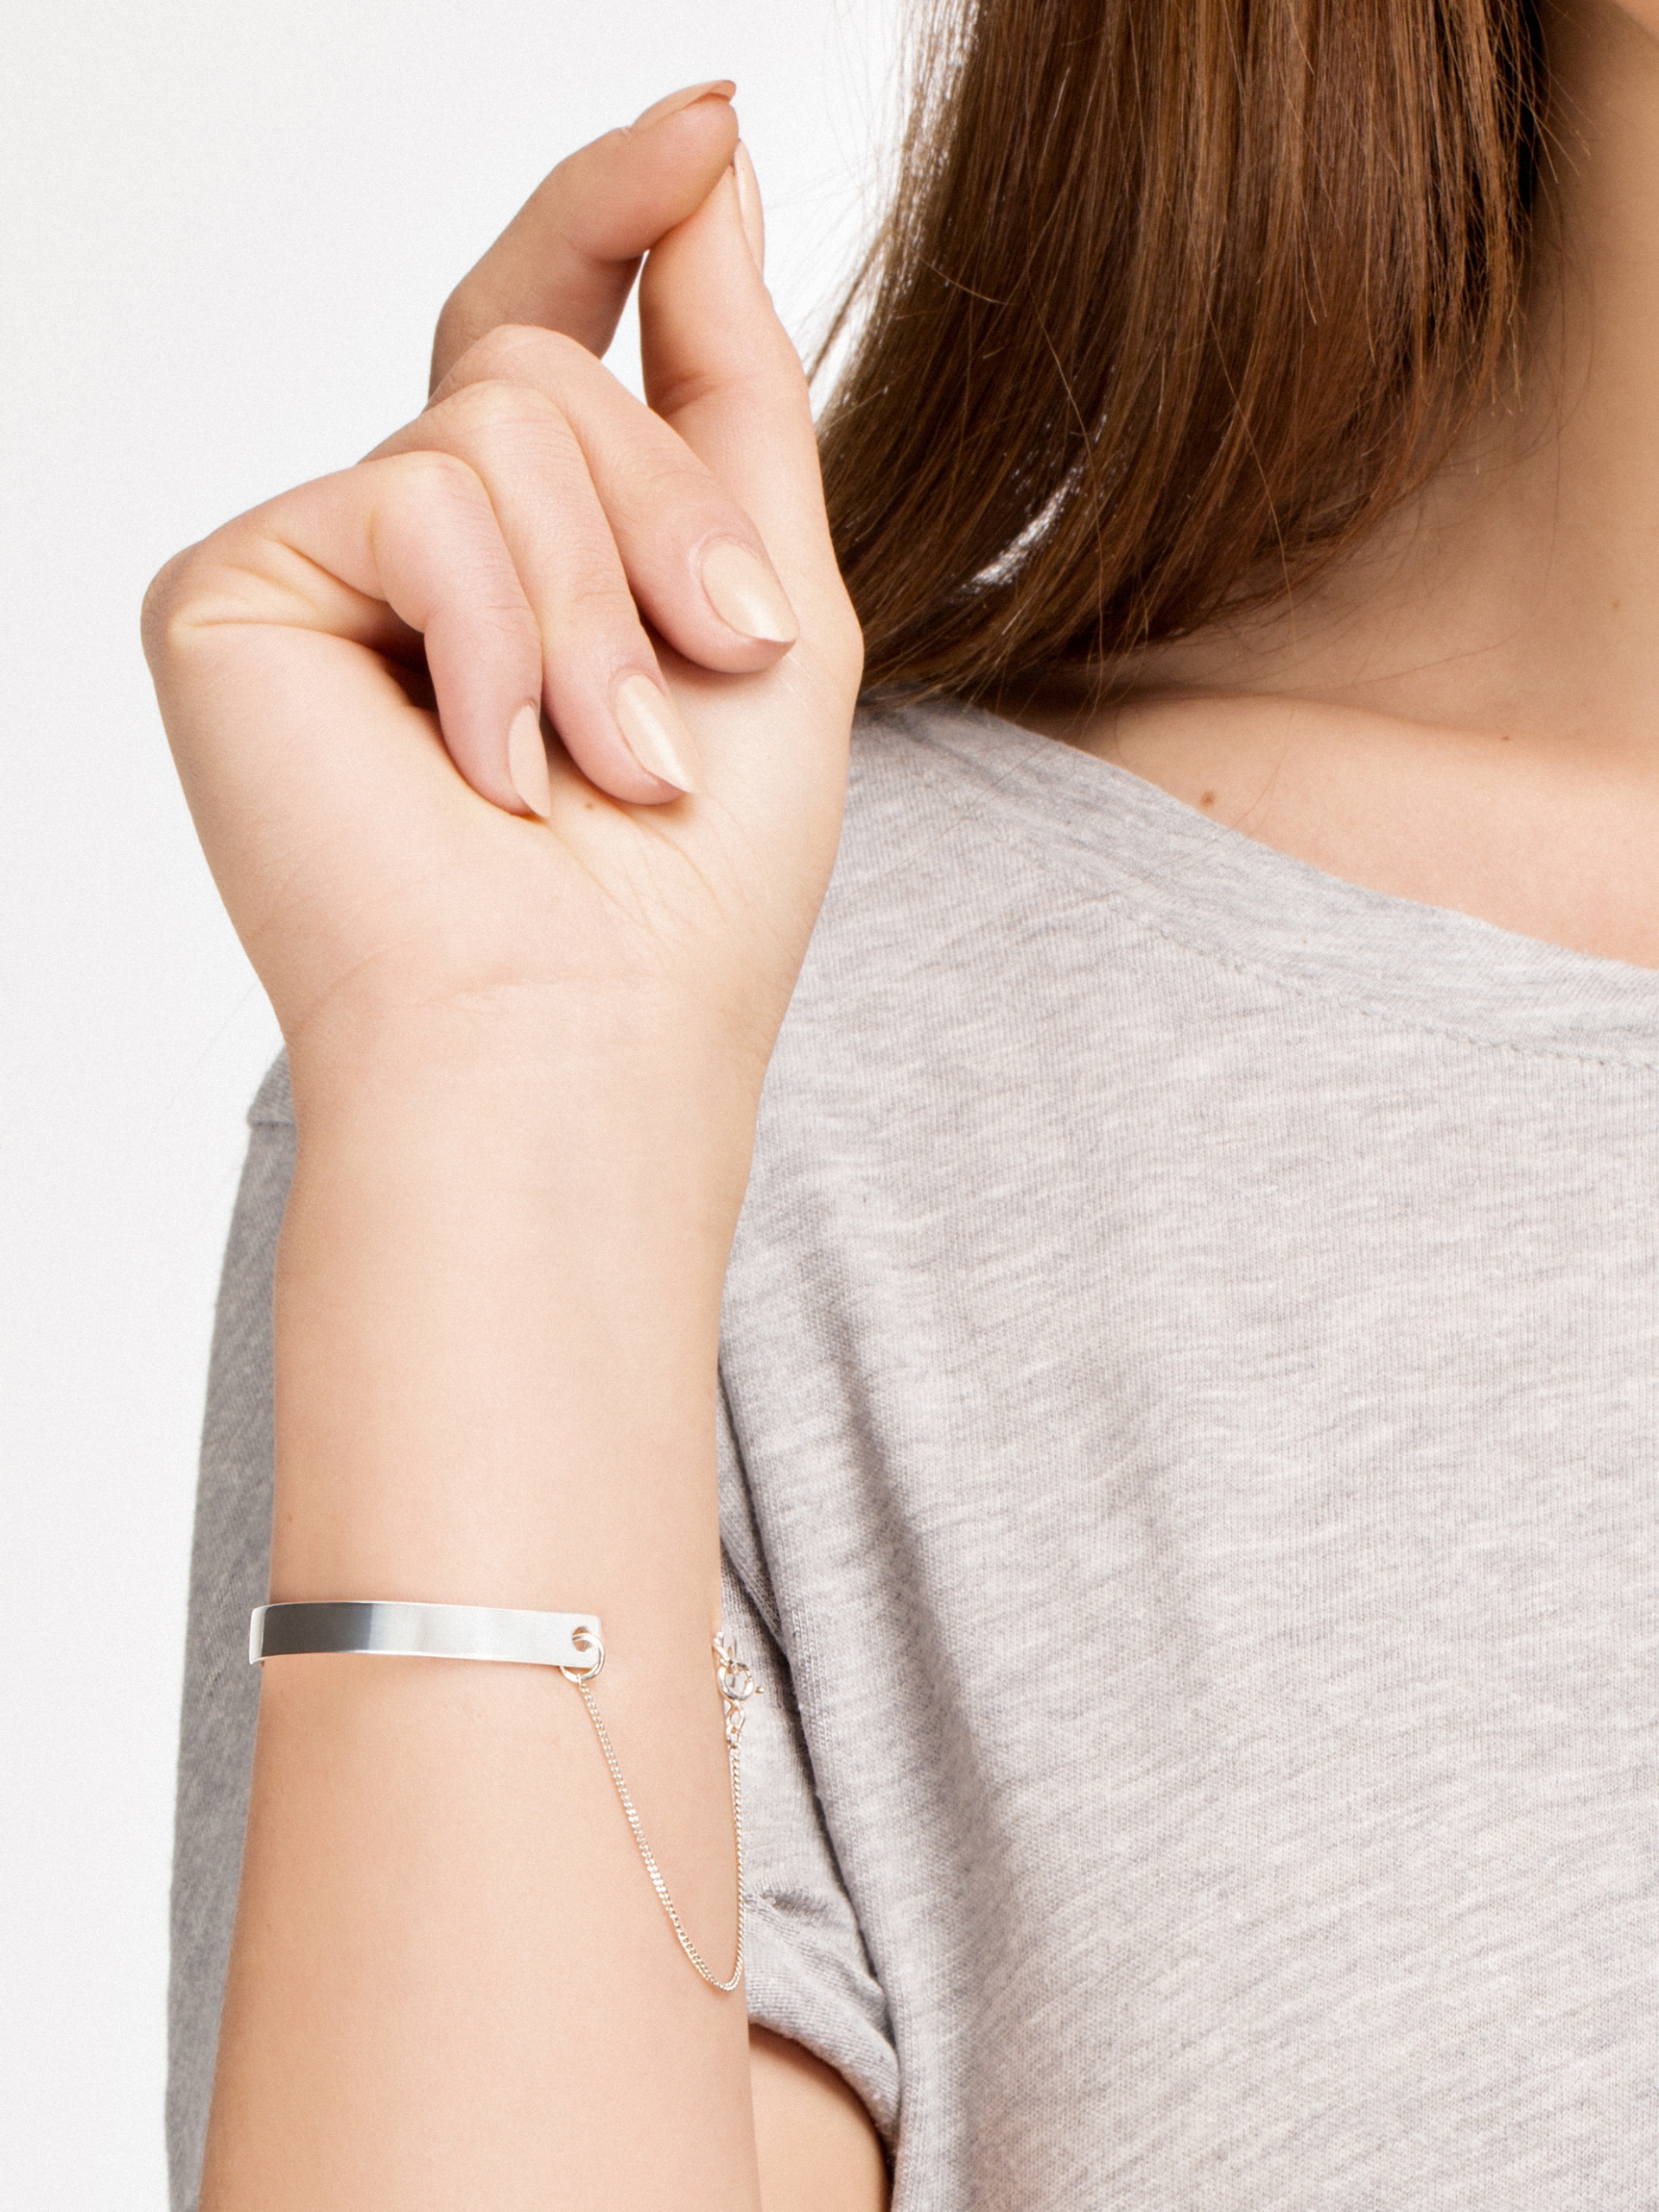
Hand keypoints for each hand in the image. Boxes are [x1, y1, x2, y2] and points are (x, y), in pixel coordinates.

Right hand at [144, 92, 861, 1113]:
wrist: (581, 1037)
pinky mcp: (231, 590)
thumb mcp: (765, 599)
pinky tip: (485, 772)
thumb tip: (705, 142)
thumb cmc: (691, 880)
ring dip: (599, 607)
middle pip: (549, 376)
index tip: (704, 127)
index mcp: (527, 558)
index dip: (617, 217)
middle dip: (671, 526)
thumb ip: (726, 376)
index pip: (548, 331)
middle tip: (707, 682)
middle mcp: (410, 550)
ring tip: (605, 770)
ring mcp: (317, 568)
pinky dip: (495, 636)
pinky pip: (410, 494)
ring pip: (493, 421)